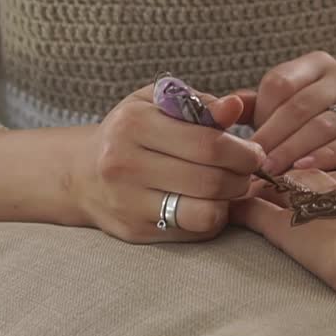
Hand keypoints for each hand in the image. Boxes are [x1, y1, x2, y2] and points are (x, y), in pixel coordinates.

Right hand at [70, 83, 265, 243]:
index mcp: (133, 125)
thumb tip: (236, 106)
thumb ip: (200, 104)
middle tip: (248, 171)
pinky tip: (209, 202)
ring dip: (230, 201)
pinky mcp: (135, 232)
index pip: (207, 144)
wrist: (81, 173)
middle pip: (209, 180)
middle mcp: (125, 165)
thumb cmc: (131, 131)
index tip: (254, 152)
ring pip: (203, 212)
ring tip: (231, 187)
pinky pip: (192, 232)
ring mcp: (127, 203)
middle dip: (242, 177)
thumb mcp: (157, 104)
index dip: (242, 151)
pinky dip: (211, 218)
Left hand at [245, 51, 335, 176]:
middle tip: (251, 164)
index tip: (241, 144)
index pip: (280, 81)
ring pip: (323, 124)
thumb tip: (213, 109)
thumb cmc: (325, 129)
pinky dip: (325, 158)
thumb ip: (256, 109)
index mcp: (319, 64)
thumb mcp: (292, 113)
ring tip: (272, 172)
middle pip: (300, 103)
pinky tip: (304, 171)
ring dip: (293, 150)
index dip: (259, 113)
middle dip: (272, 135)